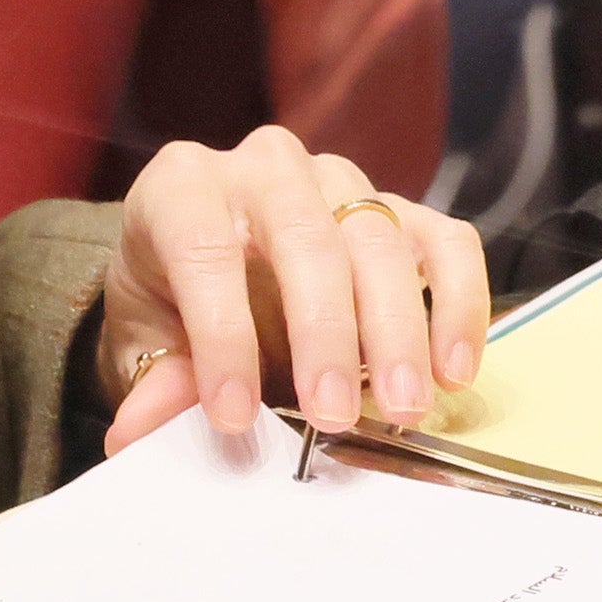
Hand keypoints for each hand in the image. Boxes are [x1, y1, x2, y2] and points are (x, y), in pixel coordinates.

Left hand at [95, 125, 494, 462]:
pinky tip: (454, 369)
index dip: (222, 336)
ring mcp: (340, 182)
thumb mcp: (146, 343)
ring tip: (403, 406)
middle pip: (306, 236)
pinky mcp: (399, 209)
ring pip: (380, 237)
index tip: (235, 418)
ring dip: (398, 329)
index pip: (203, 248)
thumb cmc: (174, 303)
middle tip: (334, 416)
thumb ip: (154, 382)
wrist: (210, 276)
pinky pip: (443, 240)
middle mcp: (265, 167)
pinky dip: (458, 302)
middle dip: (324, 333)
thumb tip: (142, 433)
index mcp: (182, 187)